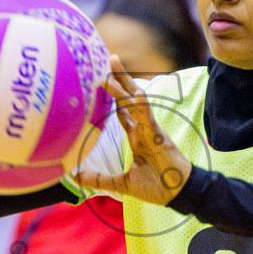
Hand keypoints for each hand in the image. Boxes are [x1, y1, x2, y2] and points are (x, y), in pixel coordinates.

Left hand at [75, 56, 191, 204]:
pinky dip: (140, 106)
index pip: (124, 112)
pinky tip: (133, 93)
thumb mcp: (122, 183)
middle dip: (120, 79)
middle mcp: (143, 129)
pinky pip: (148, 117)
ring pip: (136, 102)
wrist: (178, 195)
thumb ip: (99, 178)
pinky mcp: (159, 136)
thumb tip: (75, 178)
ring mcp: (151, 130)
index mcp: (138, 137)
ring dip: (124, 85)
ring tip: (112, 68)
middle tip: (111, 58)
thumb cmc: (157, 187)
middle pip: (129, 99)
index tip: (105, 81)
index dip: (115, 97)